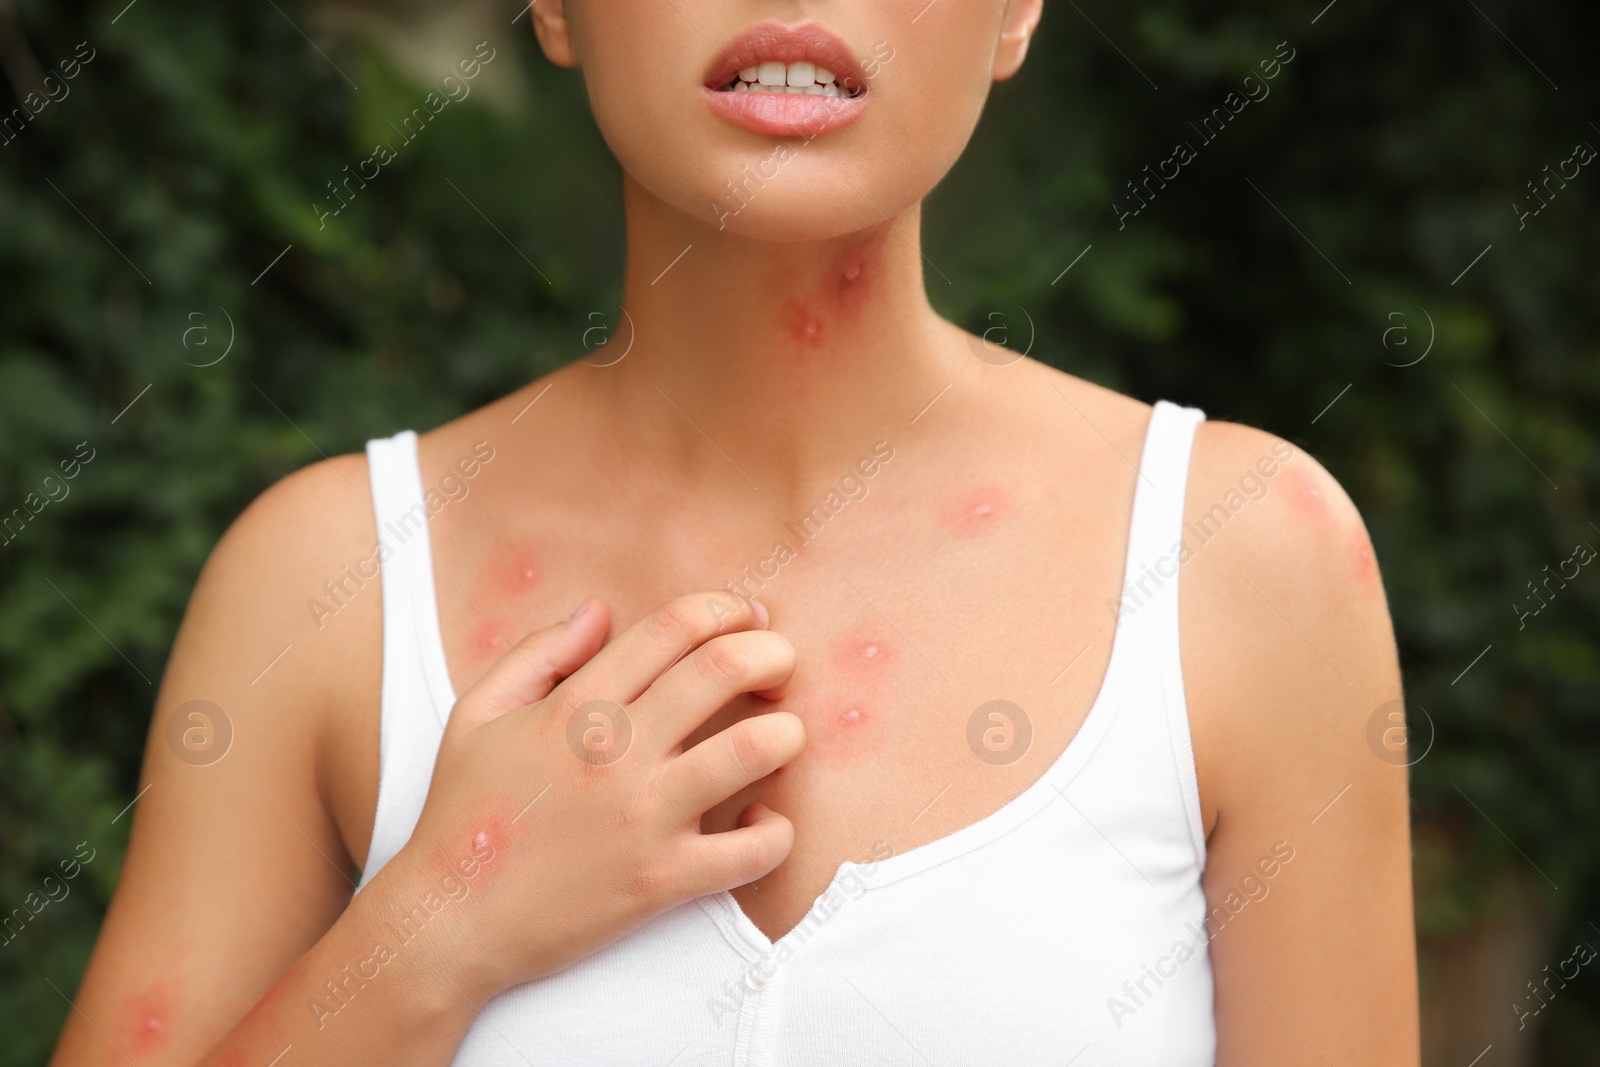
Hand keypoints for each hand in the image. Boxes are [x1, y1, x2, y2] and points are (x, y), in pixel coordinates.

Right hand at [376, 592, 802, 1000]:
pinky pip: (751, 852)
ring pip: (753, 749)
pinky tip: (762, 823)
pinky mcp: (661, 881)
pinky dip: (775, 833)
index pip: (675, 627)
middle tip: (780, 667)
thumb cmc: (462, 815)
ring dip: (787, 733)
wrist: (447, 922)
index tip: (746, 619)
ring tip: (782, 737)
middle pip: (724, 668)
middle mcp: (616, 751)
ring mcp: (643, 816)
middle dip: (772, 654)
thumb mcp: (477, 713)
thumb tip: (600, 609)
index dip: (726, 610)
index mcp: (577, 705)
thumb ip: (540, 653)